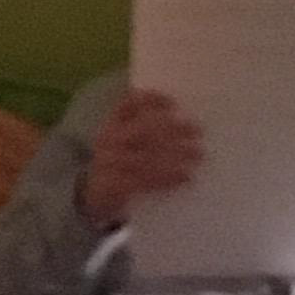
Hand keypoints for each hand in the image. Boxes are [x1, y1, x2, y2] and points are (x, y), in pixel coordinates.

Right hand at [79, 86, 202, 228]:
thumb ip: (143, 126)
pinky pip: (145, 181)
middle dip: (172, 128)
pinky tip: (186, 176)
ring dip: (176, 154)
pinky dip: (168, 178)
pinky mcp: (115, 185)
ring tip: (198, 153)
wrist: (96, 194)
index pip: (128, 104)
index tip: (174, 103)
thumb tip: (183, 120)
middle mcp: (108, 139)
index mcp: (111, 124)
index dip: (151, 100)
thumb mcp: (124, 140)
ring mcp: (109, 163)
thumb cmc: (119, 161)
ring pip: (147, 156)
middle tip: (197, 130)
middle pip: (142, 129)